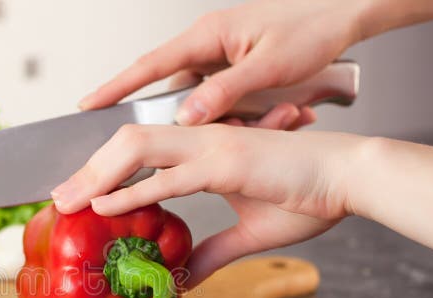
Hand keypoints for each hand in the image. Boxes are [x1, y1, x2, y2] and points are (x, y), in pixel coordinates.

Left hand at [51, 125, 362, 286]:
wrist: (349, 179)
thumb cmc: (307, 195)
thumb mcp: (249, 232)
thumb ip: (214, 252)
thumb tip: (187, 277)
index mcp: (203, 149)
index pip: (140, 152)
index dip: (104, 169)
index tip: (78, 195)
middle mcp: (201, 140)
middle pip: (126, 143)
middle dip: (86, 169)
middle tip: (56, 198)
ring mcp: (212, 147)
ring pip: (137, 149)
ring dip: (96, 175)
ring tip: (67, 201)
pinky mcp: (226, 163)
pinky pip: (169, 177)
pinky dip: (132, 191)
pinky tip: (104, 205)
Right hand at [79, 0, 363, 124]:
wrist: (345, 14)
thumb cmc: (313, 28)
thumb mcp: (269, 64)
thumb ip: (226, 92)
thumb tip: (185, 117)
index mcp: (207, 36)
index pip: (149, 66)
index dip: (115, 88)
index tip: (87, 106)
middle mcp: (207, 46)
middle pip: (163, 88)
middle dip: (146, 119)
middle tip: (127, 147)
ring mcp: (219, 59)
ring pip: (192, 100)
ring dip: (197, 124)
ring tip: (208, 140)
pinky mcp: (233, 71)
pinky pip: (215, 100)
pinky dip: (223, 119)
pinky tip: (244, 128)